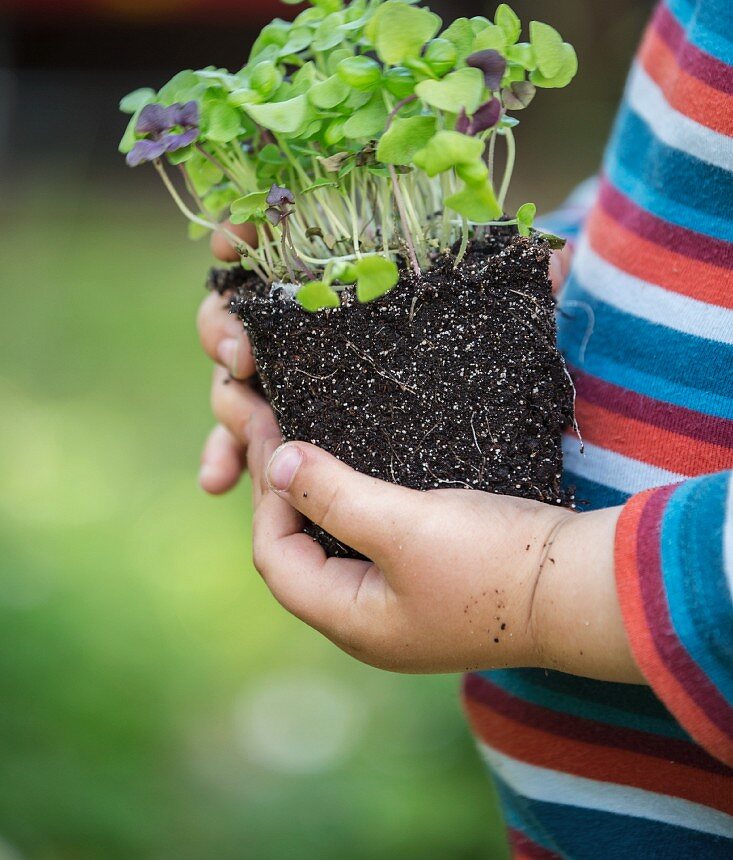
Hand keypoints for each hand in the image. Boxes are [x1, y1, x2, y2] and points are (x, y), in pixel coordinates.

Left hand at [196, 235, 639, 680]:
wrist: (582, 586)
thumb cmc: (492, 560)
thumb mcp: (403, 524)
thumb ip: (333, 496)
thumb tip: (277, 463)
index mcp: (351, 620)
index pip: (275, 555)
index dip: (266, 494)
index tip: (270, 431)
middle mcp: (368, 623)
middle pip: (299, 554)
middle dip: (282, 493)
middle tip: (277, 429)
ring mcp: (401, 608)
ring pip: (332, 548)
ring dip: (314, 499)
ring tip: (306, 445)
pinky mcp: (430, 585)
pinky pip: (368, 545)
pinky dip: (349, 507)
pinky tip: (355, 474)